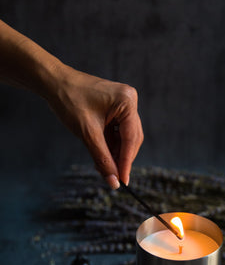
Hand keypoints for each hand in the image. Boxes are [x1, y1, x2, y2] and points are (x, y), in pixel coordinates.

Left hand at [47, 65, 143, 187]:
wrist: (53, 82)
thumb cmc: (69, 101)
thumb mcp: (87, 133)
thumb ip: (103, 159)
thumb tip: (114, 182)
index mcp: (127, 102)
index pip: (131, 139)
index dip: (126, 162)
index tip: (123, 181)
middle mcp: (129, 101)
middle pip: (131, 139)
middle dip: (121, 159)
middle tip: (113, 178)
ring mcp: (123, 104)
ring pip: (125, 137)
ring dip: (115, 154)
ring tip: (103, 168)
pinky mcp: (115, 108)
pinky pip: (117, 132)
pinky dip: (110, 145)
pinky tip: (102, 155)